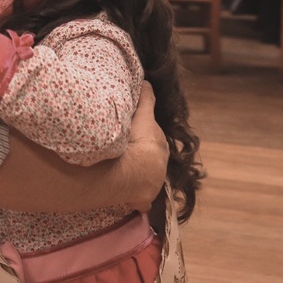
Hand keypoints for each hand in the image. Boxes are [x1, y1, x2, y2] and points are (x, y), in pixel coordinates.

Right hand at [127, 81, 168, 212]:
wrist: (132, 170)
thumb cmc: (138, 141)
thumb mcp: (142, 115)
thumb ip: (146, 98)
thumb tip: (147, 82)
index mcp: (160, 147)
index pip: (153, 140)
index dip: (143, 137)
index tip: (133, 135)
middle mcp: (160, 168)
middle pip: (150, 161)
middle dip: (142, 158)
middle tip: (126, 153)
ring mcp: (152, 185)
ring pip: (146, 179)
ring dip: (137, 177)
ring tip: (123, 173)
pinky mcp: (142, 200)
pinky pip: (140, 201)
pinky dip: (136, 200)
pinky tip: (129, 199)